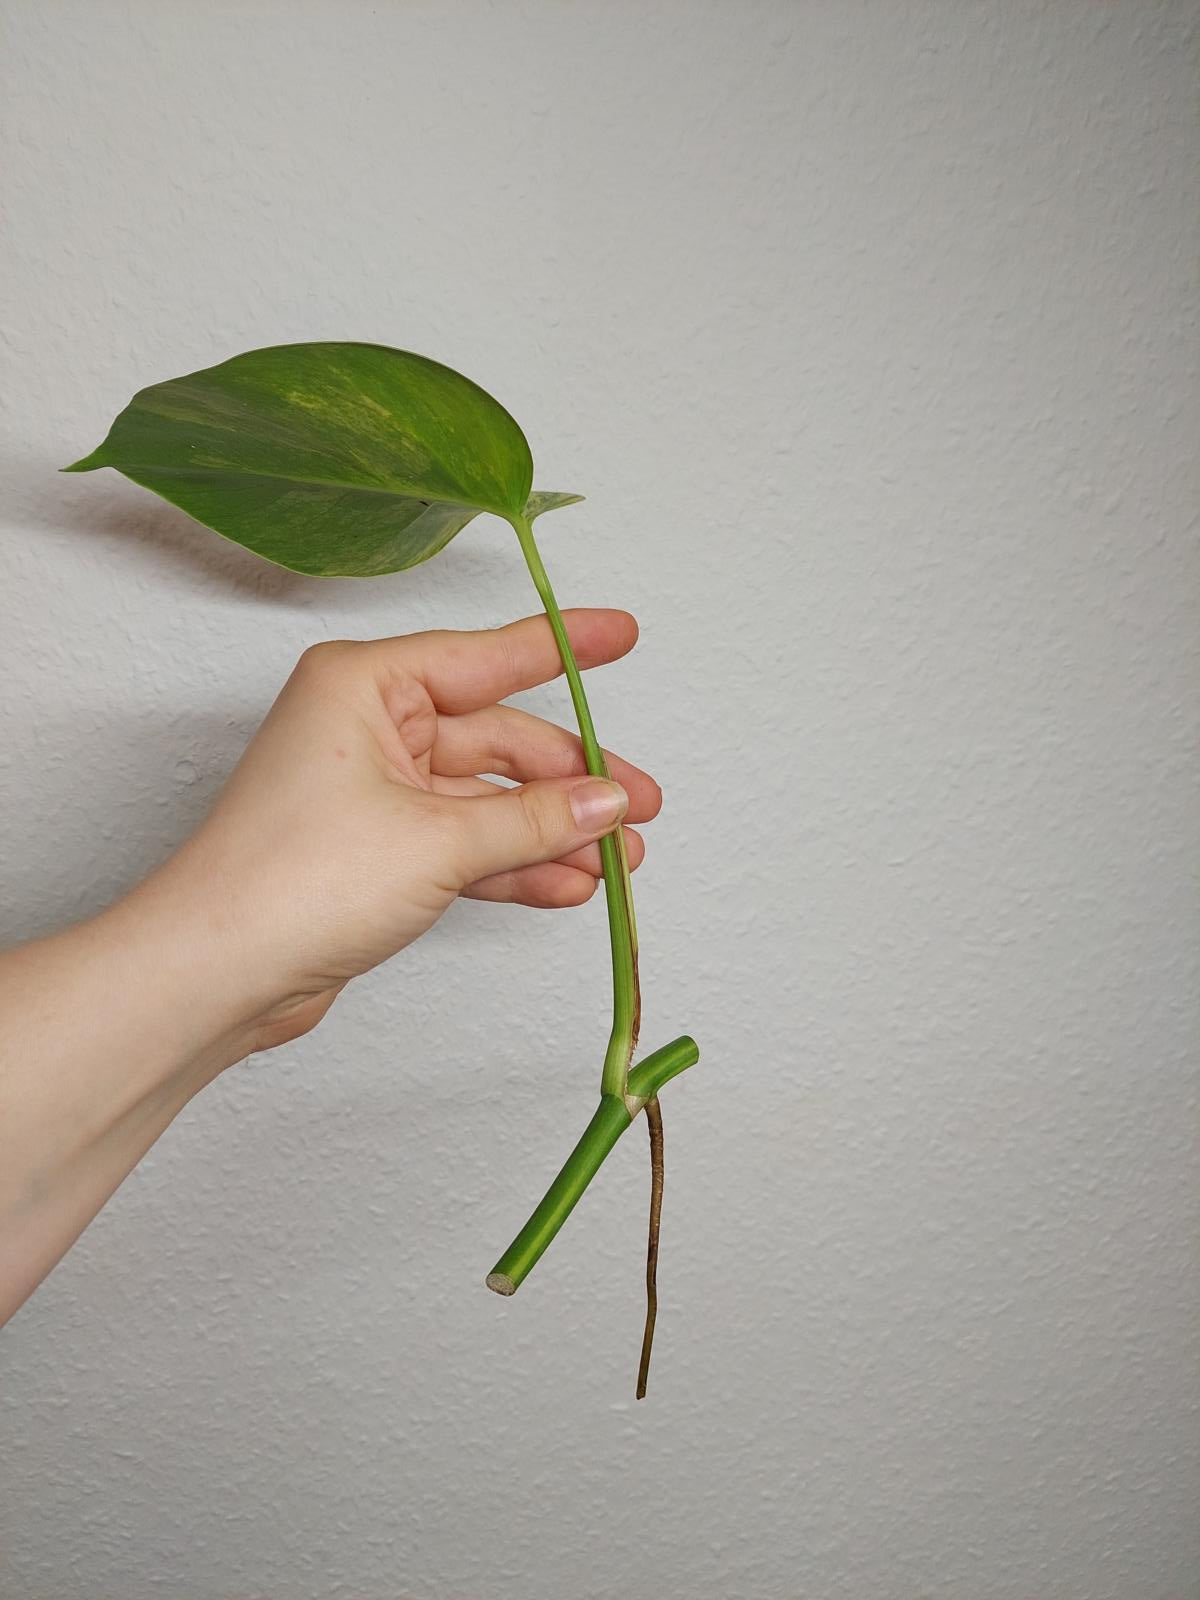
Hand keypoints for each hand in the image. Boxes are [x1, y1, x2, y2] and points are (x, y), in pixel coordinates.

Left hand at [141, 608, 660, 1052]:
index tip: (621, 635)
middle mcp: (366, 726)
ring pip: (486, 799)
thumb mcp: (437, 840)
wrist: (216, 974)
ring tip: (619, 860)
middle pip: (496, 739)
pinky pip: (466, 844)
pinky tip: (568, 885)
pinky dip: (515, 866)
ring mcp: (371, 791)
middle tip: (639, 805)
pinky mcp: (375, 851)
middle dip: (571, 780)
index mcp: (364, 684)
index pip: (486, 656)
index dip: (563, 647)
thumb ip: (534, 818)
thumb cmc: (289, 882)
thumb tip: (608, 801)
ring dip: (551, 832)